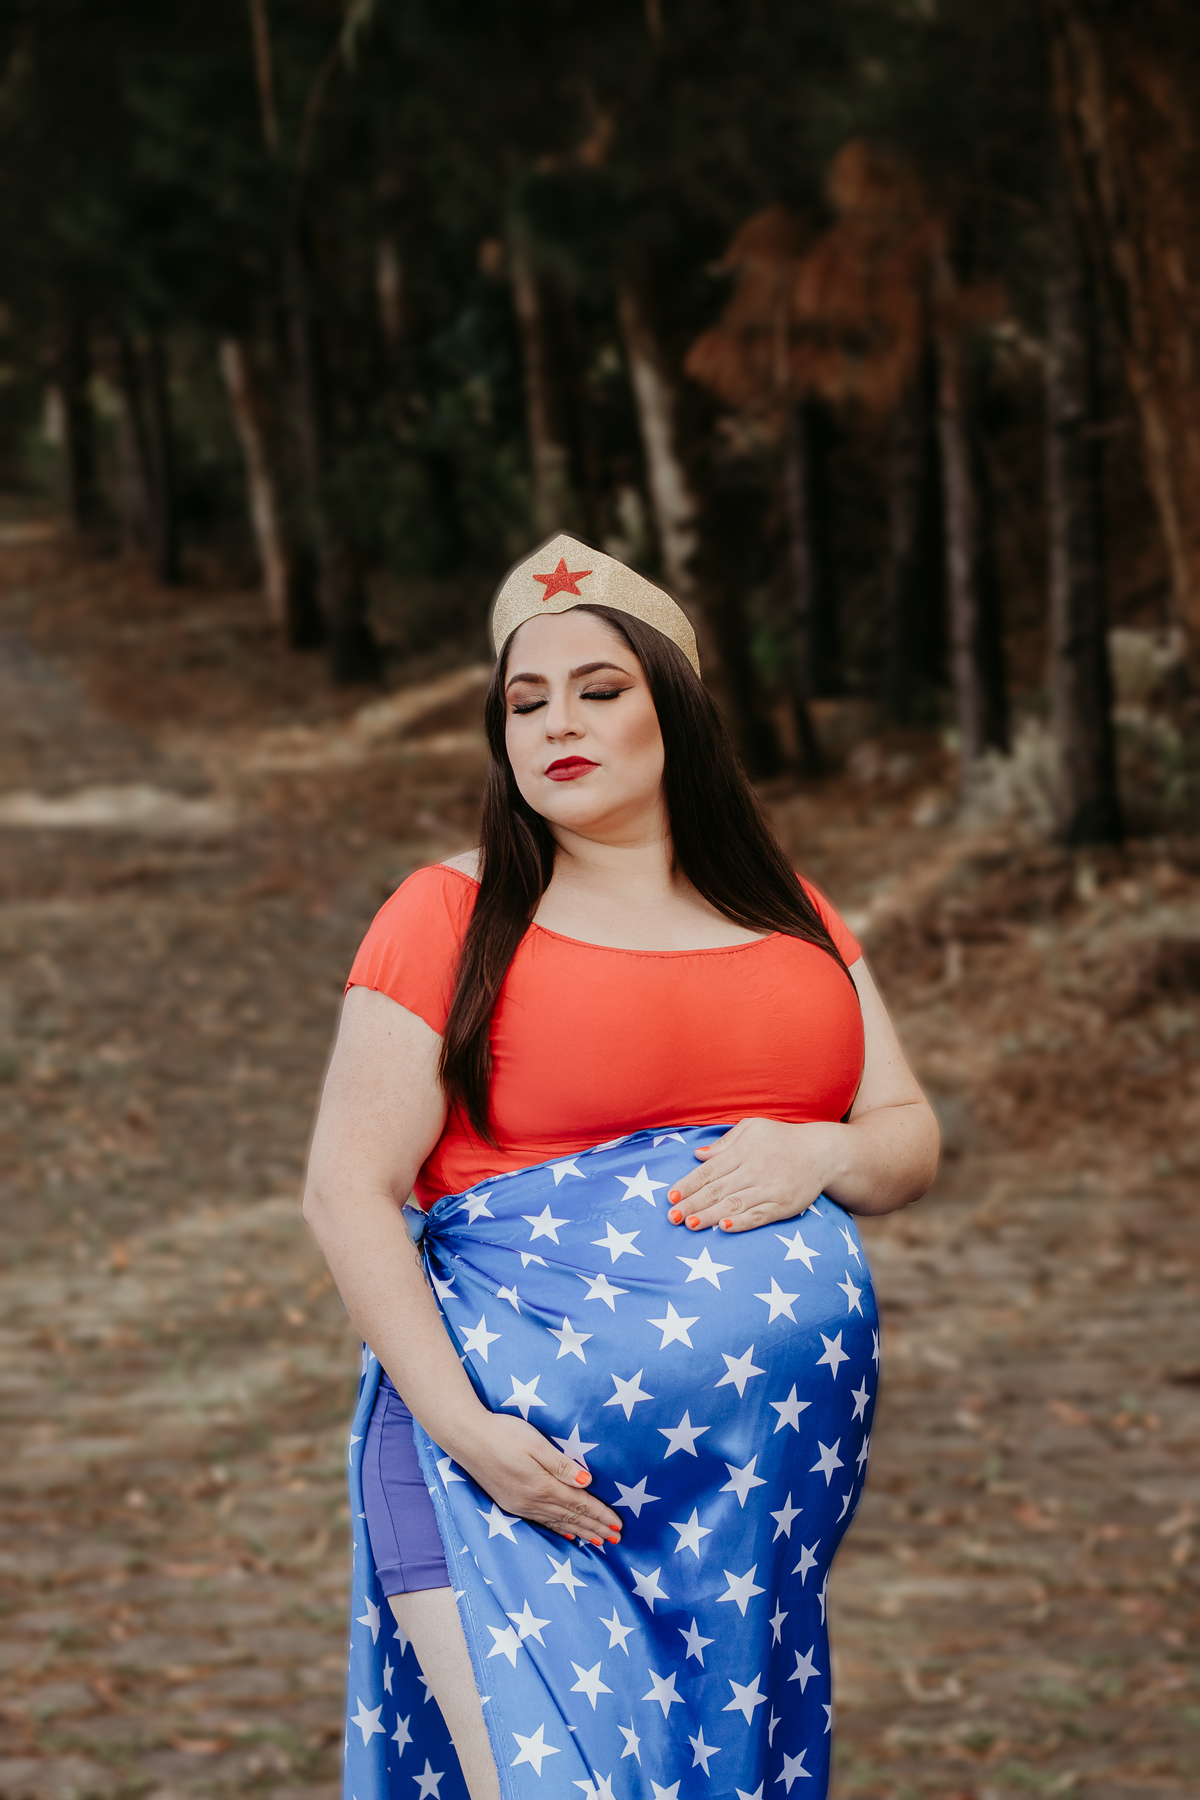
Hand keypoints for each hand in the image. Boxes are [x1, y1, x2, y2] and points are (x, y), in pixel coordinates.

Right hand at [444, 1410, 623, 1546]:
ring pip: (558, 1523)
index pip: (579, 1503)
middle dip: (595, 1528)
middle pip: (571, 1517)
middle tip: (616, 1540)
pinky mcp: (510, 1503)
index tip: (618, 1525)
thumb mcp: (536, 1443)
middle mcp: (533, 1501)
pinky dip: (558, 1530)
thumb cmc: (503, 1433)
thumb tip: (587, 1483)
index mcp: (543, 1485)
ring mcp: (521, 1505)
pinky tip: (566, 1534)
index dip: (600, 1515)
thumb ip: (561, 1465)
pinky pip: (541, 1522)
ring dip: (580, 1532)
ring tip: (598, 1542)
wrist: (466, 1438)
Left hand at [667, 1117, 839, 1233]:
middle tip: (672, 1217)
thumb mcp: (752, 1128)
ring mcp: (769, 1189)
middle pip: (717, 1189)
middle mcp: (753, 1170)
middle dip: (692, 1204)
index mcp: (743, 1150)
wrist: (822, 1153)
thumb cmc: (781, 1139)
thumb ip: (725, 1142)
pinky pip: (758, 1216)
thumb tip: (698, 1155)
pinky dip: (741, 1222)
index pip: (709, 1170)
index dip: (688, 1184)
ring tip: (690, 1224)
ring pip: (734, 1204)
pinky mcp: (783, 1205)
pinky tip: (724, 1227)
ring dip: (710, 1215)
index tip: (670, 1197)